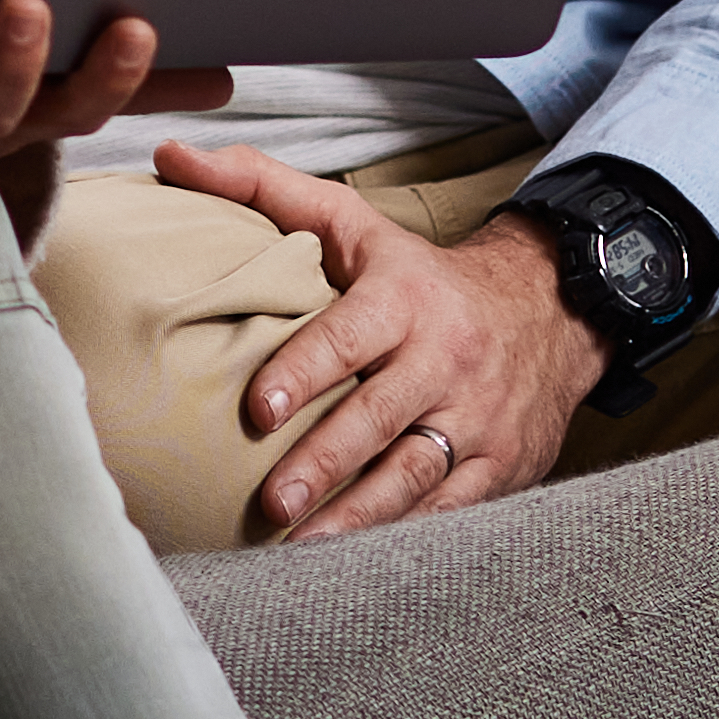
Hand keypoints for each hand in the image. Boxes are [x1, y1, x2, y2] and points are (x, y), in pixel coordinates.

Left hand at [162, 144, 588, 538]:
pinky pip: (452, 509)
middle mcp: (447, 360)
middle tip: (272, 501)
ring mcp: (477, 419)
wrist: (548, 311)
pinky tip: (358, 564)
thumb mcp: (351, 223)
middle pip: (380, 417)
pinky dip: (406, 536)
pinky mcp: (502, 465)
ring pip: (415, 474)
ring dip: (359, 516)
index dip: (307, 372)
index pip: (351, 337)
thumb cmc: (420, 274)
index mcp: (404, 300)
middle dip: (325, 462)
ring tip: (304, 546)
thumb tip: (171, 155)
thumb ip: (260, 188)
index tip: (261, 408)